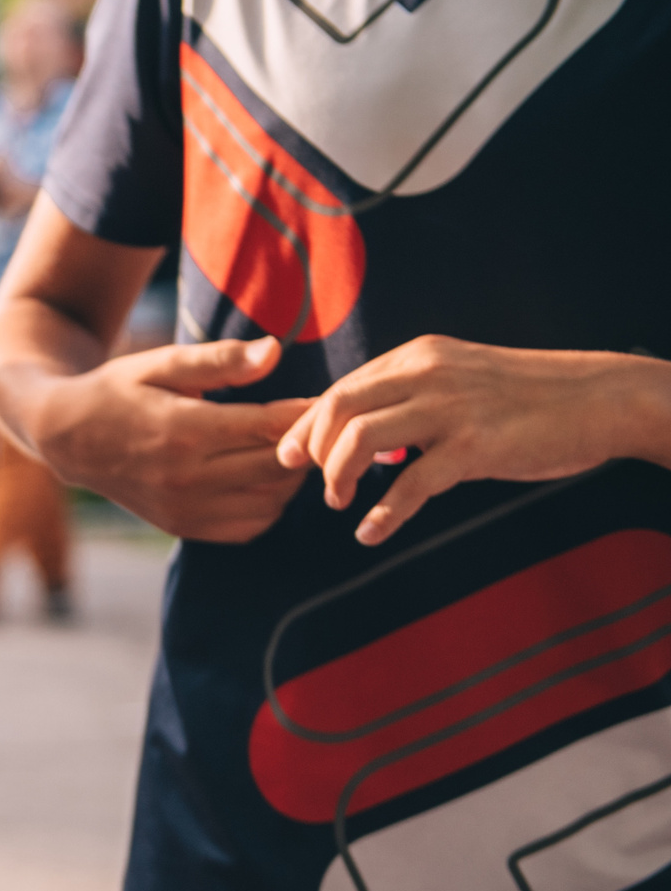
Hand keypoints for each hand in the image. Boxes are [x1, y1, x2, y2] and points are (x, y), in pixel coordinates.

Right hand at [24, 336, 310, 541]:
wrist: (67, 438)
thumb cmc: (118, 391)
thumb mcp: (161, 363)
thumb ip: (220, 359)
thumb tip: (274, 352)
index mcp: (182, 430)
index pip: (269, 426)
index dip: (306, 412)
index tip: (327, 398)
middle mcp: (184, 477)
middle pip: (277, 466)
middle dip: (306, 445)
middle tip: (319, 425)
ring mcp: (183, 508)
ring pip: (270, 501)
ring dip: (291, 477)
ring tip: (293, 450)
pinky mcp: (182, 527)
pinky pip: (249, 526)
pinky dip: (270, 505)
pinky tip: (265, 479)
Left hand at [274, 337, 670, 544]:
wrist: (600, 399)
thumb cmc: (526, 397)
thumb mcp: (459, 379)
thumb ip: (409, 398)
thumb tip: (358, 432)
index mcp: (419, 357)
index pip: (340, 388)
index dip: (305, 426)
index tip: (289, 457)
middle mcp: (427, 375)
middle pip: (336, 408)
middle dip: (310, 451)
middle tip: (316, 484)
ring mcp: (451, 410)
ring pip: (359, 439)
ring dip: (335, 477)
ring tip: (339, 503)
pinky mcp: (476, 447)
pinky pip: (411, 485)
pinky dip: (383, 515)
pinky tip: (370, 534)